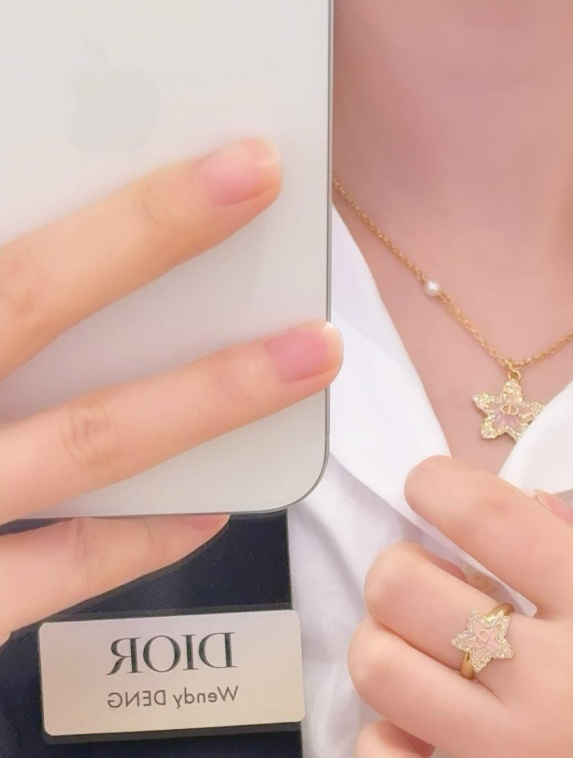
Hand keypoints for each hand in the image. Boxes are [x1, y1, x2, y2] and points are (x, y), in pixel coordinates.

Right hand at [0, 140, 341, 643]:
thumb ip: (0, 320)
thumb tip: (27, 261)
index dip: (87, 203)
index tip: (165, 143)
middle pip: (28, 298)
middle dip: (147, 233)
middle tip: (255, 173)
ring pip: (86, 439)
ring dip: (206, 393)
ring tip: (307, 353)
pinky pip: (69, 565)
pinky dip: (147, 534)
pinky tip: (212, 505)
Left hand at [349, 457, 572, 757]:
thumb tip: (527, 505)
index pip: (487, 516)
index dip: (435, 485)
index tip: (428, 490)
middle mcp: (559, 679)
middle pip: (405, 589)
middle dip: (397, 570)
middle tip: (421, 589)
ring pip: (381, 674)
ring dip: (380, 649)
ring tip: (413, 660)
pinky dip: (380, 746)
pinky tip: (413, 737)